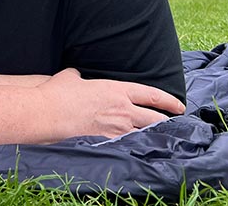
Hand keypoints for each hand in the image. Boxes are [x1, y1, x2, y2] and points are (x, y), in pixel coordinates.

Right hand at [36, 68, 184, 139]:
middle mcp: (122, 110)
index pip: (151, 95)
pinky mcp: (105, 143)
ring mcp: (115, 129)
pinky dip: (133, 148)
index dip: (168, 101)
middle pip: (154, 119)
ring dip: (151, 138)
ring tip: (157, 141)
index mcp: (117, 90)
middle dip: (166, 123)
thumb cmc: (58, 93)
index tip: (178, 106)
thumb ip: (80, 77)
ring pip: (143, 135)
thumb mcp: (71, 77)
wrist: (48, 113)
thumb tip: (77, 77)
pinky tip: (135, 151)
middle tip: (172, 125)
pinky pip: (126, 146)